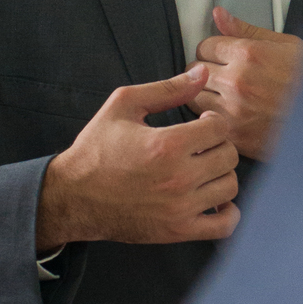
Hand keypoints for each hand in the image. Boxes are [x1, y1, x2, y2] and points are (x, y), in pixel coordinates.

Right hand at [36, 66, 239, 248]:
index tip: (202, 124)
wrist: (72, 197)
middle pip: (229, 156)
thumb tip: (202, 72)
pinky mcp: (177, 231)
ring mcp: (180, 208)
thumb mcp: (124, 106)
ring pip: (230, 186)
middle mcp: (178, 178)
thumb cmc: (96, 150)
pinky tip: (214, 199)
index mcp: (167, 144)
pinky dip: (228, 213)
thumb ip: (167, 88)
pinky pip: (224, 225)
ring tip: (205, 169)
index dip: (214, 121)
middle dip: (218, 145)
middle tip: (202, 146)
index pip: (220, 128)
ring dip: (221, 174)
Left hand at [193, 8, 302, 160]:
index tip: (223, 56)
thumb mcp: (286, 45)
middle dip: (208, 70)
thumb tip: (218, 14)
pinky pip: (205, 120)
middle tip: (225, 75)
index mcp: (249, 54)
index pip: (205, 45)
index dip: (215, 50)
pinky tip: (229, 114)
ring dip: (205, 94)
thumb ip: (247, 30)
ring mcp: (234, 110)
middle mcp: (237, 81)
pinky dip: (212, 117)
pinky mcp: (234, 134)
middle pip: (195, 70)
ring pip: (193, 96)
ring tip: (225, 95)